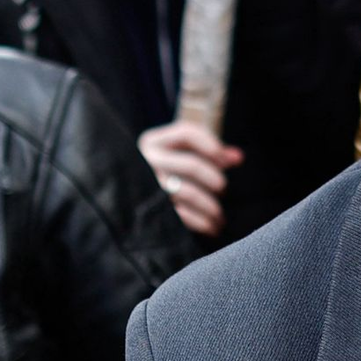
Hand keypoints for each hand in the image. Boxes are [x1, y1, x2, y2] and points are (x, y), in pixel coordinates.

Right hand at [138, 120, 243, 237]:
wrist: (122, 202)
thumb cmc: (163, 174)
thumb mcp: (179, 157)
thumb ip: (210, 154)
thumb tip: (238, 157)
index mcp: (152, 142)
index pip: (186, 133)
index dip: (212, 144)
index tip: (230, 159)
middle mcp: (146, 161)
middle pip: (191, 165)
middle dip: (215, 179)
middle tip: (224, 189)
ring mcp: (145, 186)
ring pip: (188, 193)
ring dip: (212, 207)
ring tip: (220, 218)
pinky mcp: (147, 211)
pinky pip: (181, 216)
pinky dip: (202, 223)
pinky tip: (211, 227)